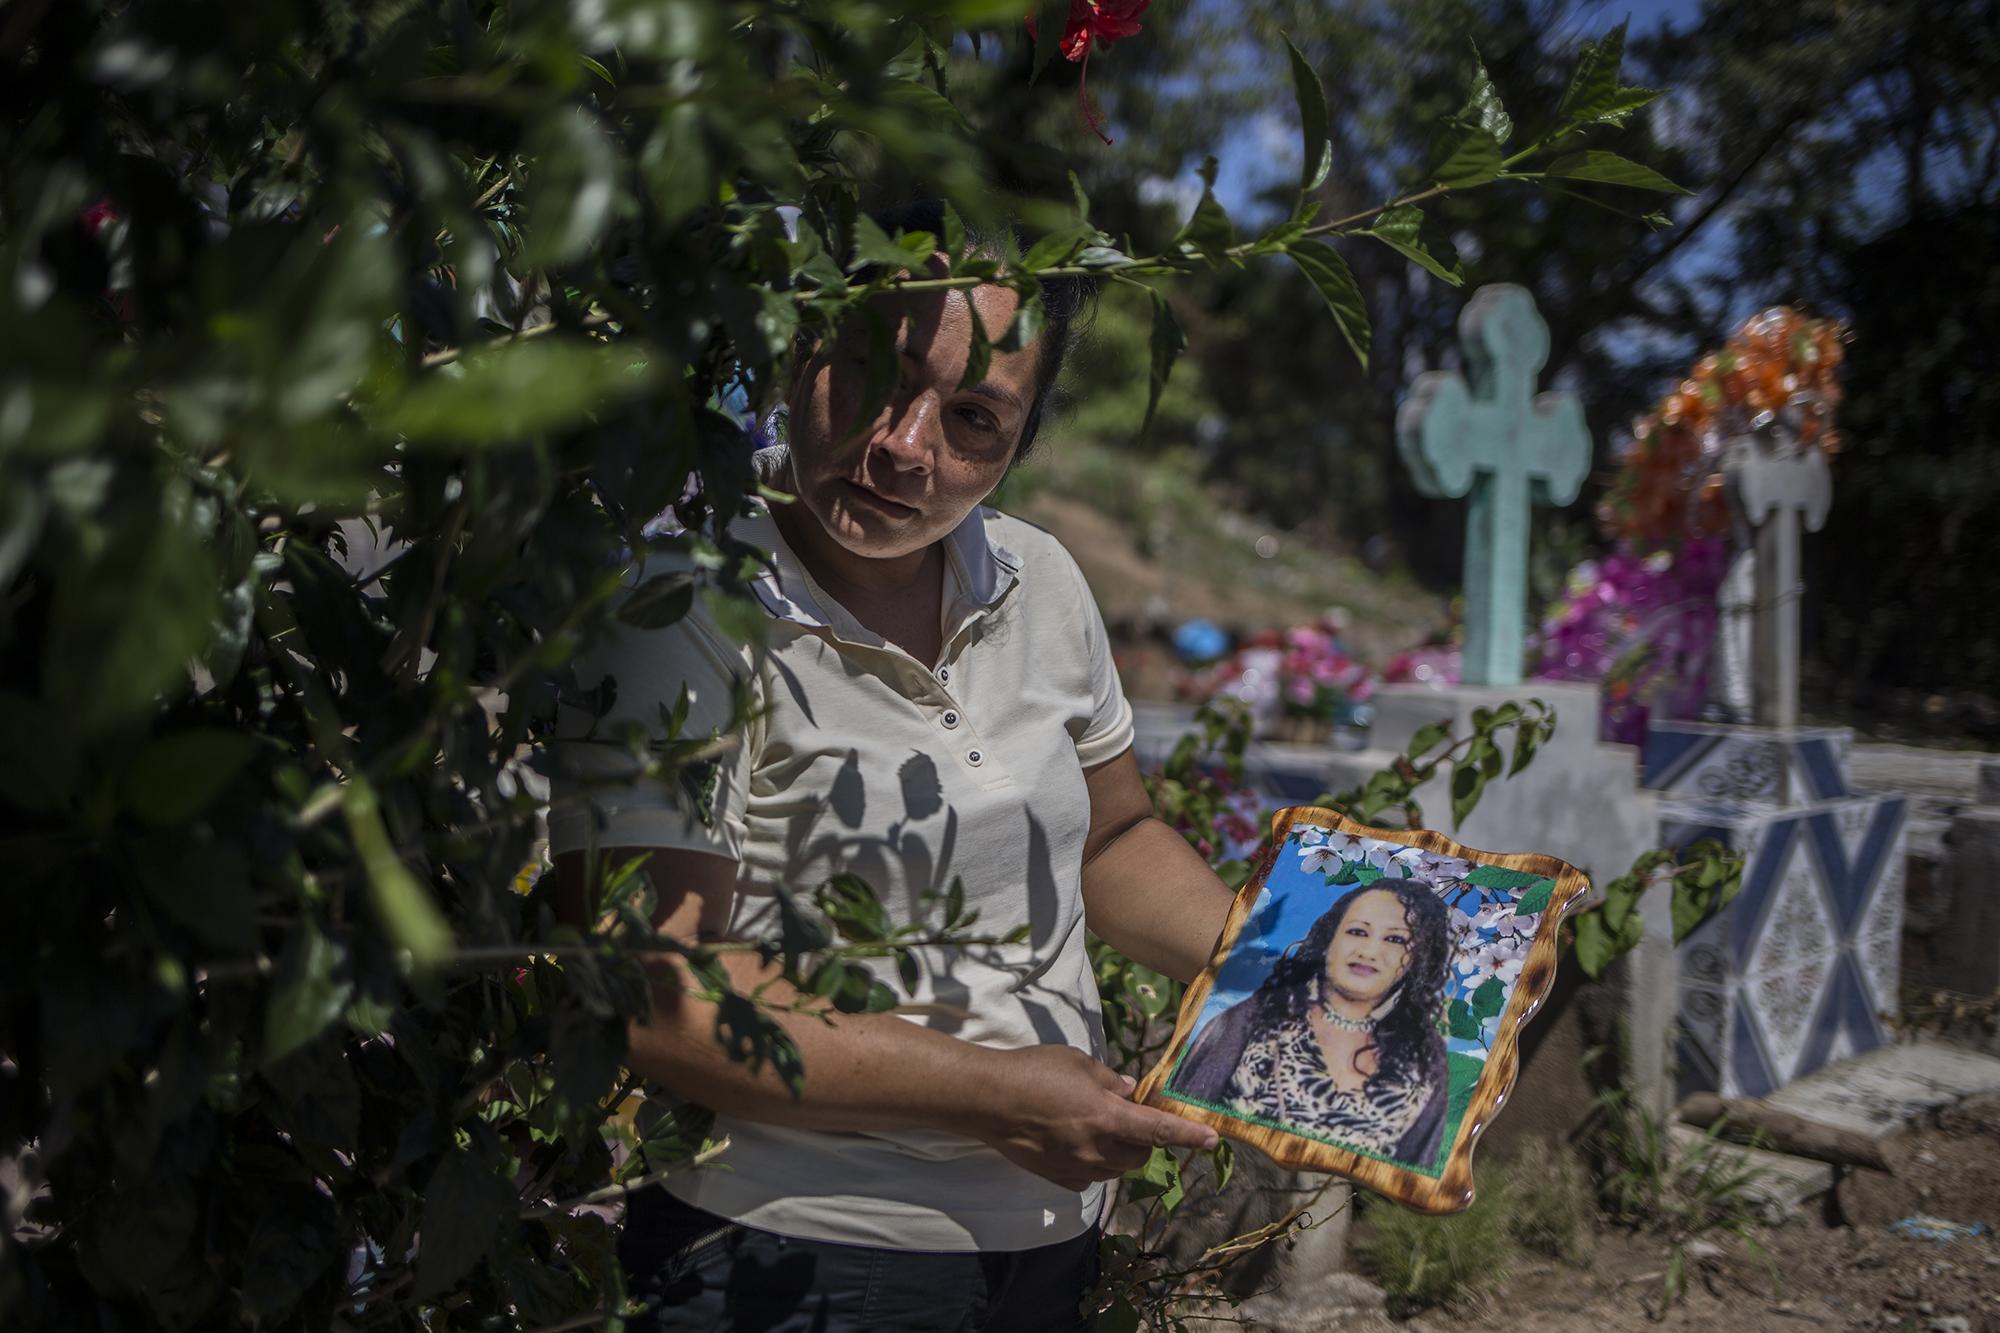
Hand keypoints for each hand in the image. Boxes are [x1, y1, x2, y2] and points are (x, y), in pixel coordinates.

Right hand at [963, 1045, 1217, 1191]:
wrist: (988, 1100)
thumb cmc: (1034, 1071)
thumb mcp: (1078, 1062)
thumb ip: (1110, 1080)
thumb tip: (1131, 1092)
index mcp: (1107, 1118)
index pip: (1158, 1131)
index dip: (1187, 1135)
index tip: (1211, 1138)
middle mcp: (1097, 1149)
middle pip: (1139, 1155)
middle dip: (1143, 1140)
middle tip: (1129, 1116)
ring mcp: (1076, 1167)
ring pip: (1115, 1169)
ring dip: (1119, 1153)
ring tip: (1100, 1128)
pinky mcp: (1057, 1177)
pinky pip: (1089, 1177)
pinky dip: (1093, 1163)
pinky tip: (1078, 1144)